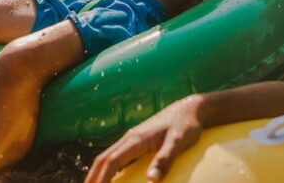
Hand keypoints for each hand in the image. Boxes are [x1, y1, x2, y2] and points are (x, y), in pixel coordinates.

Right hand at [85, 96, 202, 182]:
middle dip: (92, 178)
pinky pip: (116, 156)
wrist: (192, 108)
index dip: (101, 179)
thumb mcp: (179, 141)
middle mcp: (130, 138)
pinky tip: (111, 179)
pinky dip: (108, 169)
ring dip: (97, 173)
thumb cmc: (187, 125)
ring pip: (107, 157)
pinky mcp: (138, 141)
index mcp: (136, 139)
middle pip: (102, 159)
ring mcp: (132, 139)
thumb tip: (152, 180)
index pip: (111, 161)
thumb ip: (165, 159)